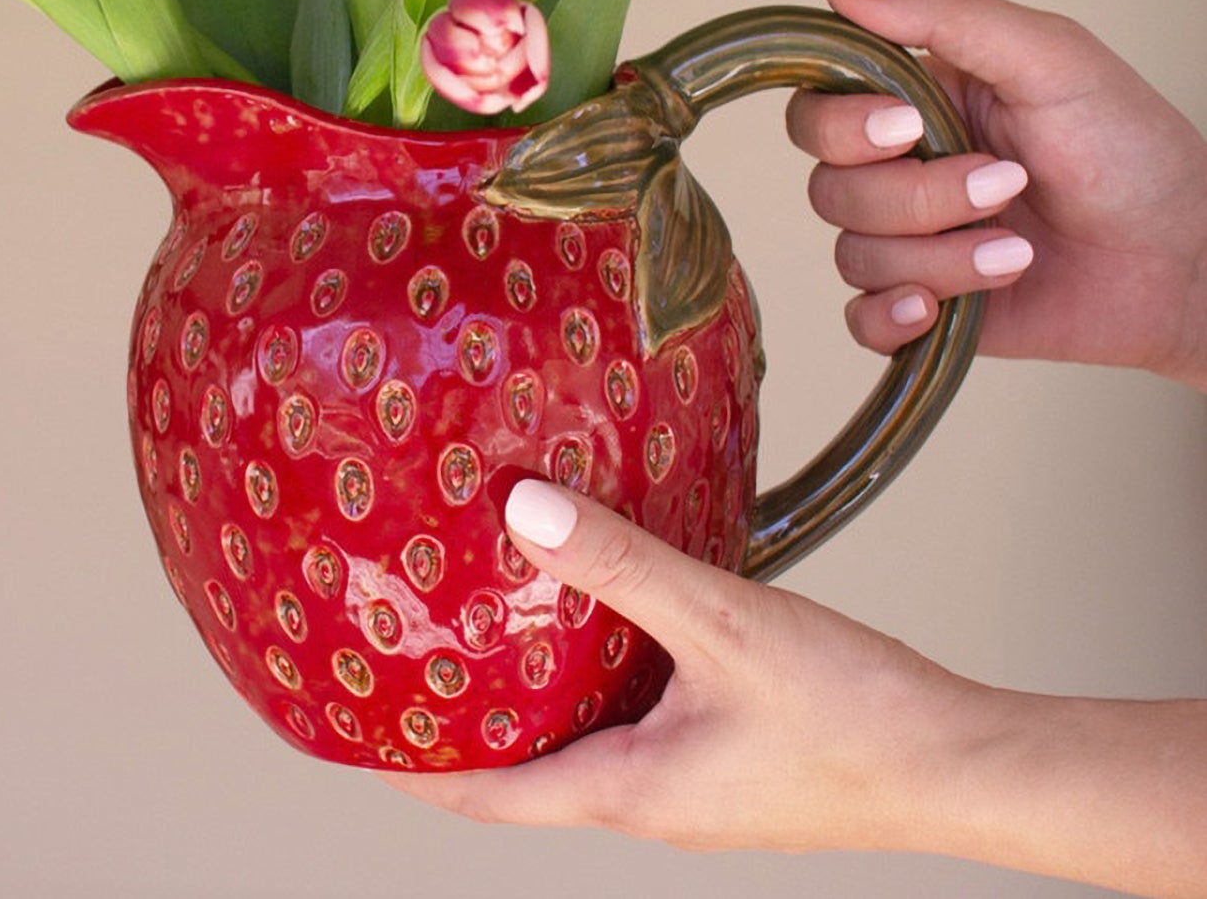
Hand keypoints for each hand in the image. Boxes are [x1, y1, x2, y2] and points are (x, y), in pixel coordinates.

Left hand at [382, 481, 1206, 894]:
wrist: (961, 765)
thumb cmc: (854, 719)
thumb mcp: (724, 624)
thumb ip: (625, 565)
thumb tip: (525, 513)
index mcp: (627, 789)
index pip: (483, 794)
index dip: (406, 768)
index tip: (347, 733)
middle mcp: (645, 795)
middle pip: (519, 770)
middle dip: (456, 726)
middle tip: (401, 663)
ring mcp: (684, 779)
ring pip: (575, 738)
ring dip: (524, 697)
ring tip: (477, 630)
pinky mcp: (719, 750)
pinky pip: (628, 716)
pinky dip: (589, 676)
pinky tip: (595, 616)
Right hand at [786, 0, 1206, 386]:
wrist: (1186, 259)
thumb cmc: (1130, 149)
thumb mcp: (1048, 58)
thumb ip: (944, 12)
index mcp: (912, 104)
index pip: (816, 111)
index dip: (842, 127)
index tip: (908, 126)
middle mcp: (898, 173)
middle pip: (828, 188)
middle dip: (915, 197)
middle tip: (1005, 184)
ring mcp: (909, 243)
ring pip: (854, 255)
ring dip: (940, 257)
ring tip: (1017, 251)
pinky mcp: (927, 307)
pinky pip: (862, 320)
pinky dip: (892, 316)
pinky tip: (939, 309)